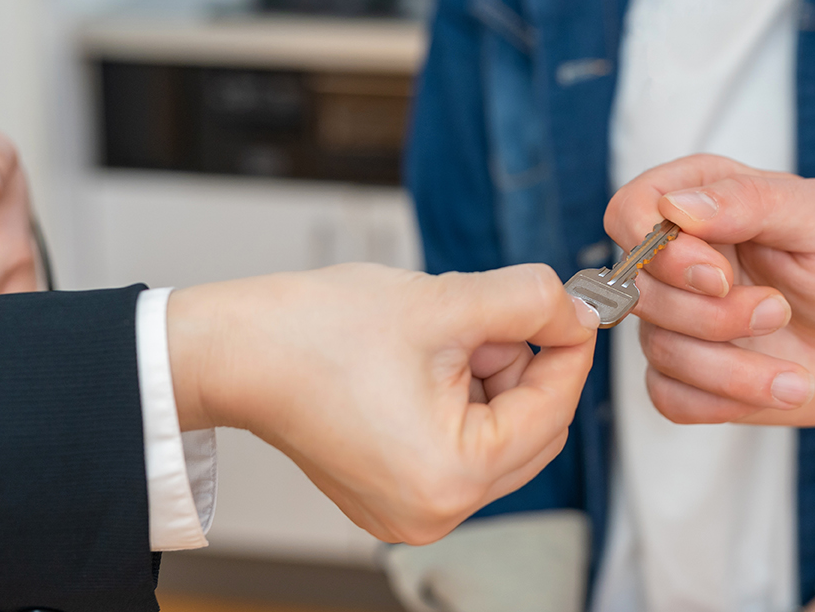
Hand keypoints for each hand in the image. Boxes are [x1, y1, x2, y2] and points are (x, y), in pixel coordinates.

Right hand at [167, 262, 597, 544]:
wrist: (237, 350)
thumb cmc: (315, 333)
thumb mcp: (446, 302)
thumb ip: (530, 302)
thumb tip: (576, 310)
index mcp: (451, 476)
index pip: (553, 408)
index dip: (569, 346)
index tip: (575, 306)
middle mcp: (434, 512)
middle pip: (533, 430)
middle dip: (523, 363)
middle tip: (493, 314)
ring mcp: (411, 510)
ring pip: (499, 434)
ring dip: (490, 376)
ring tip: (441, 334)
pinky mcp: (393, 494)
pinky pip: (462, 446)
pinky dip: (462, 398)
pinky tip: (425, 361)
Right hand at [605, 155, 814, 425]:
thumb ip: (751, 198)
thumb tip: (675, 206)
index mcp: (700, 199)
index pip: (628, 212)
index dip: (660, 251)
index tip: (721, 274)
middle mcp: (679, 258)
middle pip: (638, 291)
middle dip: (710, 316)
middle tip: (778, 311)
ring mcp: (680, 318)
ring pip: (656, 351)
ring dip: (732, 370)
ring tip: (798, 372)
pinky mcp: (692, 373)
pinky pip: (668, 397)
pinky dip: (724, 402)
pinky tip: (778, 388)